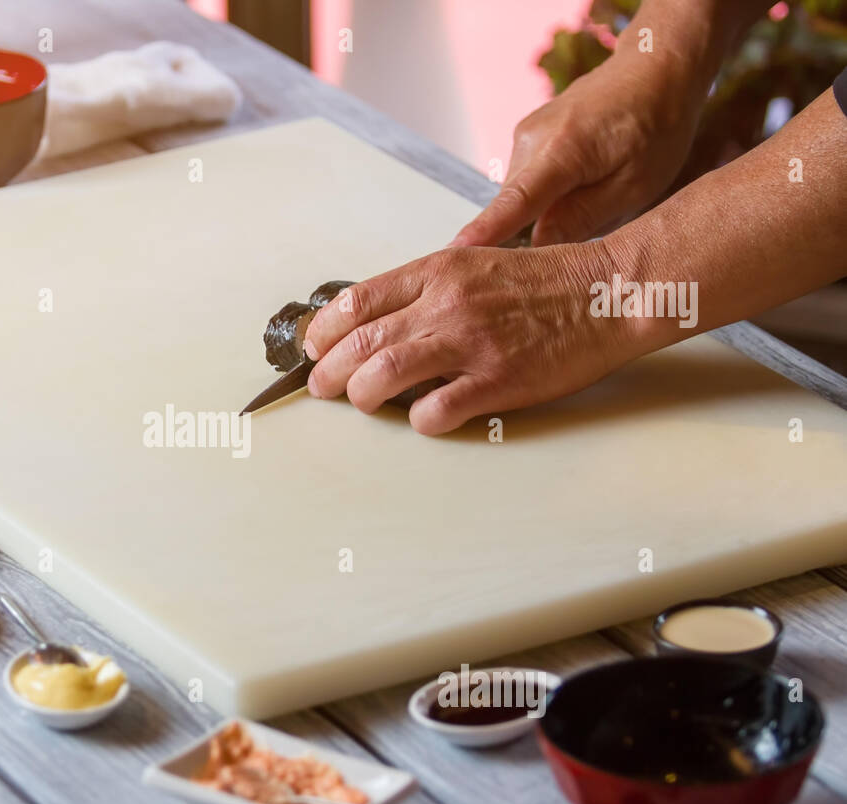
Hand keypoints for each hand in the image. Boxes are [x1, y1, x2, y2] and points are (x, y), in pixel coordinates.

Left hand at [302, 241, 647, 435]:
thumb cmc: (545, 282)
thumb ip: (427, 289)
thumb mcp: (476, 264)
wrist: (608, 292)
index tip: (313, 348)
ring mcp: (470, 342)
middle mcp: (445, 304)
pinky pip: (434, 410)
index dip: (323, 330)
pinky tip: (421, 418)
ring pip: (382, 374)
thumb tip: (379, 321)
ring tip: (360, 404)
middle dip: (327, 371)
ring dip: (360, 396)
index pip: (356, 300)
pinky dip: (417, 420)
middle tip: (322, 387)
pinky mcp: (497, 380)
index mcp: (437, 271)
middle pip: (359, 342)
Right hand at [452, 50, 706, 247]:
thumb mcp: (635, 186)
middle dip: (531, 234)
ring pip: (518, 196)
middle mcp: (532, 139)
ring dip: (542, 213)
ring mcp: (525, 135)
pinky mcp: (527, 137)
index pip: (515, 202)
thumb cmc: (657, 125)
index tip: (457, 254)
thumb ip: (582, 219)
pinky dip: (543, 195)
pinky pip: (524, 181)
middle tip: (569, 249)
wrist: (654, 70)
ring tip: (589, 203)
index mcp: (563, 149)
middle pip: (514, 207)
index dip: (486, 233)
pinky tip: (579, 188)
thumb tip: (538, 248)